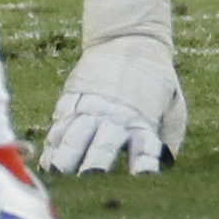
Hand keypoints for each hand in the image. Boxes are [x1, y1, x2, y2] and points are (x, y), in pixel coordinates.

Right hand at [43, 34, 184, 175]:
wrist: (130, 40)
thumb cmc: (156, 80)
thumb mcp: (173, 103)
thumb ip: (170, 134)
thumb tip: (168, 163)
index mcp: (143, 122)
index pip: (145, 149)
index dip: (143, 164)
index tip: (141, 177)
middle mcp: (115, 119)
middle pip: (103, 146)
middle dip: (95, 164)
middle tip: (90, 178)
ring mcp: (90, 110)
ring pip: (74, 139)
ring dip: (67, 159)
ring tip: (59, 175)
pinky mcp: (71, 101)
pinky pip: (58, 128)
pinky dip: (51, 146)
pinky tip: (45, 162)